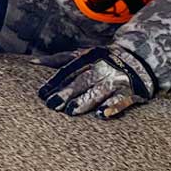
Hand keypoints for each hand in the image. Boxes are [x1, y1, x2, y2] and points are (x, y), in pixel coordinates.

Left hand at [36, 46, 157, 119]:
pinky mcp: (131, 91)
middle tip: (53, 105)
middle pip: (82, 81)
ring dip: (85, 101)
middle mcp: (102, 67)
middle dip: (67, 93)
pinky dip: (112, 107)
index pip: (68, 70)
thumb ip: (58, 60)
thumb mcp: (81, 55)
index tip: (42, 94)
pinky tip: (102, 115)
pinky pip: (122, 100)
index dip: (55, 82)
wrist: (140, 58)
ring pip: (99, 91)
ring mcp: (116, 79)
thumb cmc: (102, 60)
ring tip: (71, 111)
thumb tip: (31, 63)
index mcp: (88, 58)